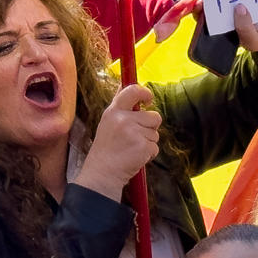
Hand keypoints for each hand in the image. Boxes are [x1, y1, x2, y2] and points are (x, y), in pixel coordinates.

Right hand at [73, 84, 162, 201]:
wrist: (102, 172)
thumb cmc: (106, 149)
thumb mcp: (107, 122)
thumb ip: (120, 106)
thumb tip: (127, 85)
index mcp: (113, 111)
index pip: (132, 90)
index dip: (145, 93)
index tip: (148, 99)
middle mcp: (123, 119)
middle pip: (153, 116)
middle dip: (150, 127)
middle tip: (136, 136)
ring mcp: (134, 133)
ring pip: (155, 133)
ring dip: (148, 142)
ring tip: (132, 148)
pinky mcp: (143, 146)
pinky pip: (155, 146)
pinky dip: (149, 153)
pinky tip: (135, 156)